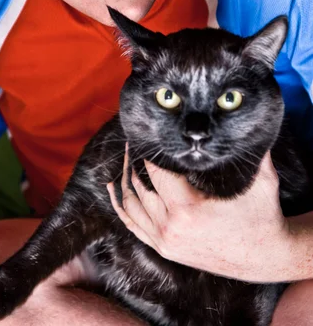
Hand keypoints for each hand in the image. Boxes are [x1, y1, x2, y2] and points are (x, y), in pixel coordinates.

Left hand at [108, 150, 294, 282]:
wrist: (266, 257)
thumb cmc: (263, 216)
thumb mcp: (261, 181)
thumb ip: (254, 150)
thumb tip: (246, 121)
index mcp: (187, 209)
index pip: (156, 171)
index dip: (149, 151)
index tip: (147, 134)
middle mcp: (170, 228)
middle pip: (139, 186)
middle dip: (134, 161)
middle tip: (134, 141)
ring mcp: (165, 241)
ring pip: (131, 205)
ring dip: (125, 179)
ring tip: (127, 157)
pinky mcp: (165, 249)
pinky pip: (133, 225)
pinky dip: (120, 206)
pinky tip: (113, 187)